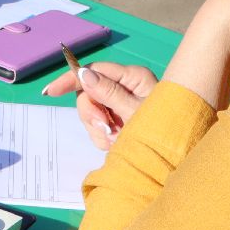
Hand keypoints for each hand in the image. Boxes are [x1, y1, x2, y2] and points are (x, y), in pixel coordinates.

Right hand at [42, 60, 157, 149]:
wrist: (178, 159)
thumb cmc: (165, 130)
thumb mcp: (135, 111)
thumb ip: (109, 94)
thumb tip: (84, 75)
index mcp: (132, 77)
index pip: (94, 70)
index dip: (71, 79)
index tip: (51, 92)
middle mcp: (125, 88)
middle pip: (88, 93)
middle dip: (92, 114)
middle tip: (106, 129)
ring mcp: (120, 105)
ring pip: (91, 113)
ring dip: (98, 129)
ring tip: (116, 139)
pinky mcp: (118, 122)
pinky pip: (98, 128)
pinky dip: (103, 138)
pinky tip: (117, 143)